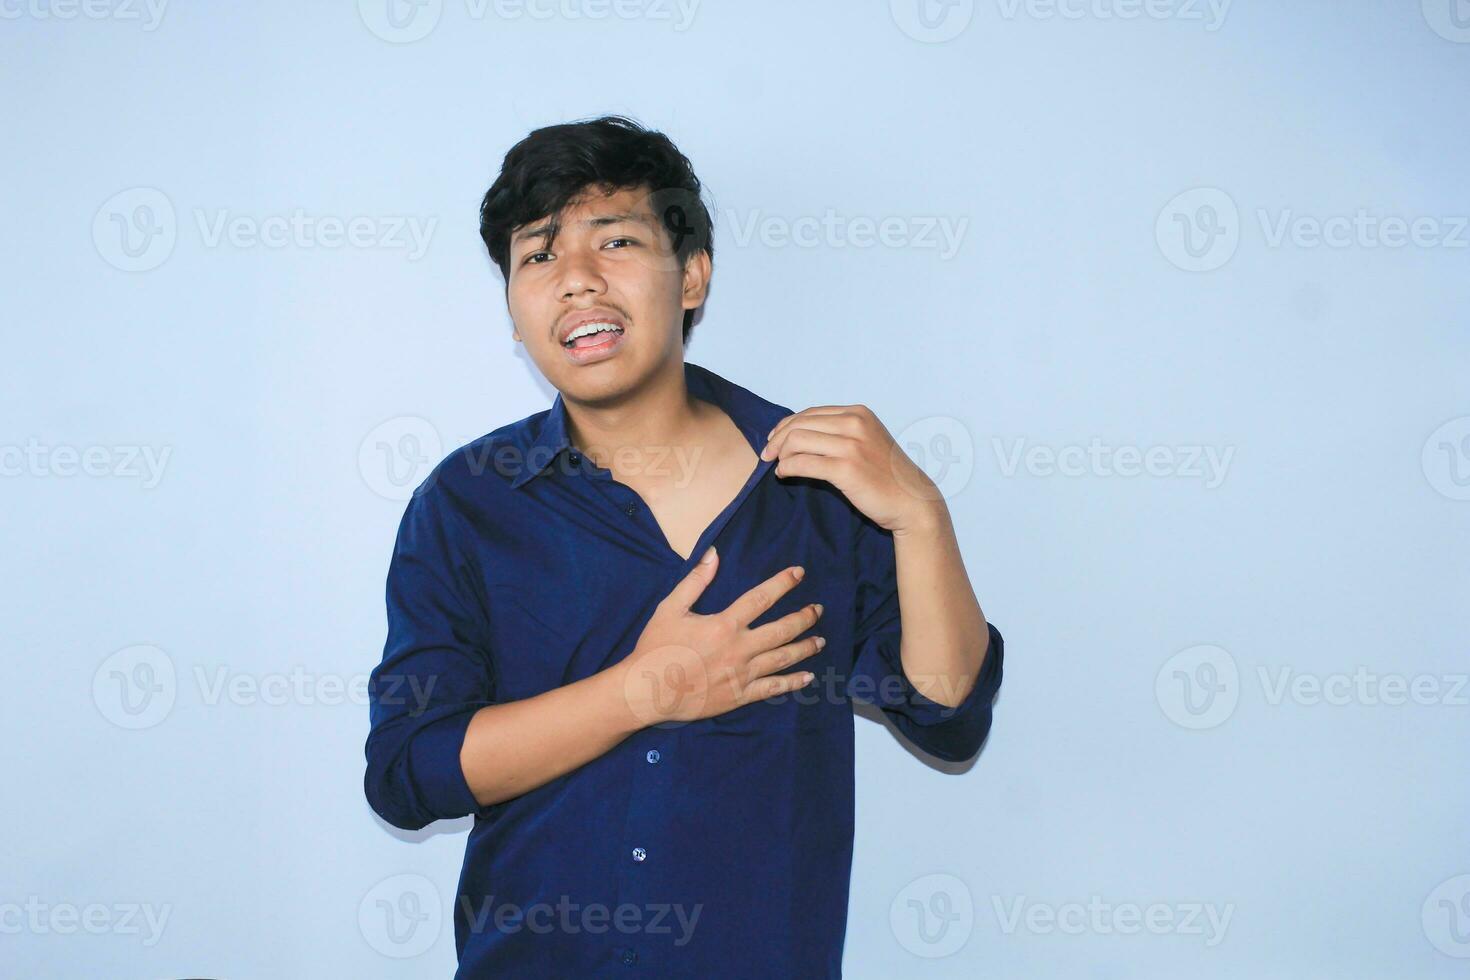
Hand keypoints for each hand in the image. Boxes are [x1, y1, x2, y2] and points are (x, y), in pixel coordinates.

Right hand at [617, 548, 825, 726]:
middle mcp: (739, 649)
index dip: (783, 583)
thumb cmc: (657, 646)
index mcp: (724, 624)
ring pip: (782, 659)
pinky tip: (808, 677)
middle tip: (818, 610)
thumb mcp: (671, 608)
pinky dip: (792, 683)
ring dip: (805, 648)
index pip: (761, 598)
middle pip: (781, 630)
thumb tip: (714, 553)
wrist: (646, 690)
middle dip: (803, 618)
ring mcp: (741, 674)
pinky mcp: (739, 695)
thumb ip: (695, 581)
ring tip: (820, 640)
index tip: (799, 573)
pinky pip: (772, 689)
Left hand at [760, 404, 942, 533]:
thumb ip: (839, 433)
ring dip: (780, 455)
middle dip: (777, 440)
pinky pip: (802, 463)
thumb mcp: (865, 441)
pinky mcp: (846, 468)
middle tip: (767, 455)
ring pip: (797, 441)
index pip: (809, 413)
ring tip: (778, 467)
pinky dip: (787, 468)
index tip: (774, 441)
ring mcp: (851, 445)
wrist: (911, 500)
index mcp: (858, 413)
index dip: (785, 426)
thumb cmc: (886, 476)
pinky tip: (785, 476)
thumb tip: (798, 435)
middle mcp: (854, 423)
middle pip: (799, 424)